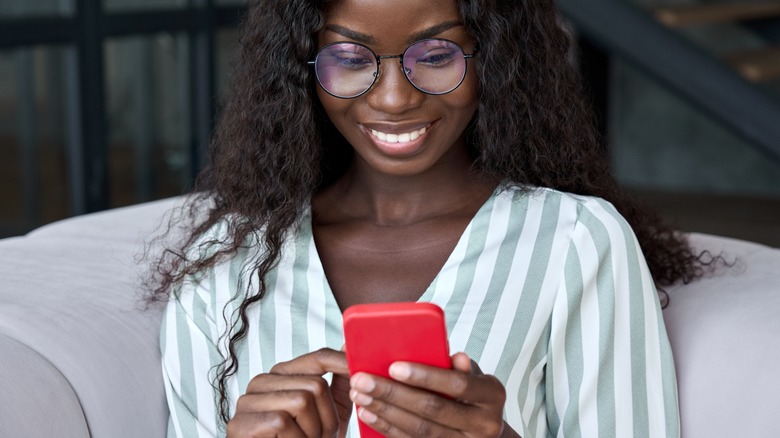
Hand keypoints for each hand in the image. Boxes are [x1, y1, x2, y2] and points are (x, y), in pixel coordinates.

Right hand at [227, 348, 351, 437]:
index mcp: (282, 375)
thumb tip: (349, 343)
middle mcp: (262, 382)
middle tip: (321, 437)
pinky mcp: (241, 423)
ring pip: (301, 401)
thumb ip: (338, 381)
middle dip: (327, 418)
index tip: (361, 374)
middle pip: (315, 384)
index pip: (318, 358)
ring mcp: (247, 401)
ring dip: (313, 432)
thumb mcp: (326, 413)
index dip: (343, 364)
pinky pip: (282, 422)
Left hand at [349, 352, 516, 437]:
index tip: (394, 366)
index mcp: (492, 395)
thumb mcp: (474, 375)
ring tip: (361, 395)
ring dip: (385, 411)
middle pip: (432, 408)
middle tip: (363, 380)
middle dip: (393, 393)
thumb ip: (459, 366)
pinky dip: (388, 428)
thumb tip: (454, 355)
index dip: (425, 376)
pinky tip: (369, 414)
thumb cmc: (473, 394)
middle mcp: (483, 424)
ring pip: (419, 430)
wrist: (485, 433)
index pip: (457, 384)